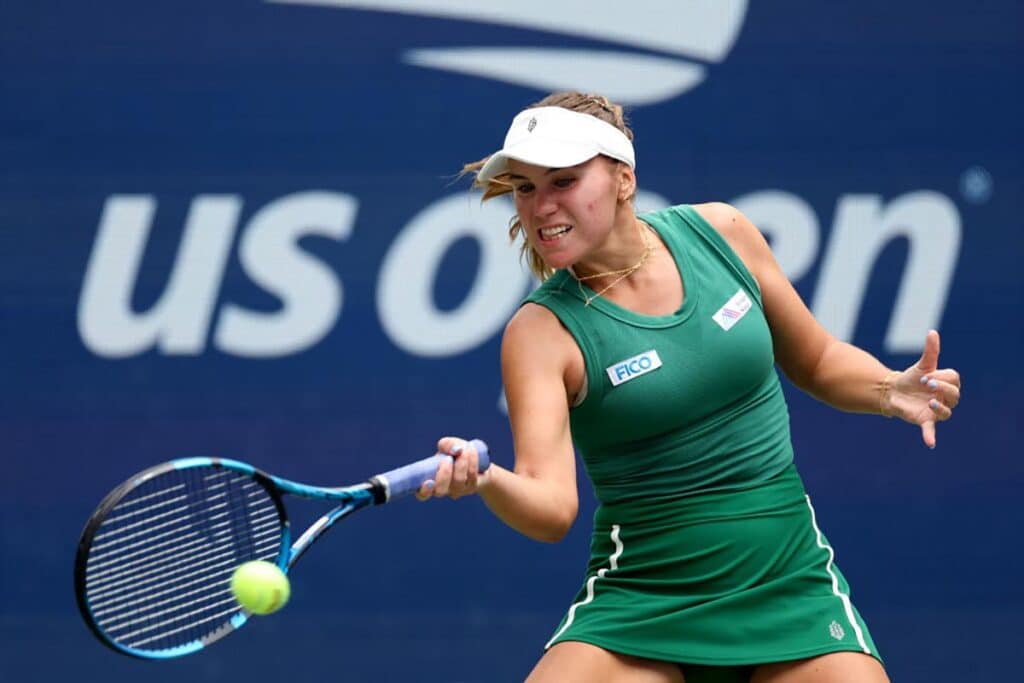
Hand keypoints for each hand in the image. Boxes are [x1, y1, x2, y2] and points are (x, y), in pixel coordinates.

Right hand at [415, 437, 488, 500]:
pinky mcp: (472, 487)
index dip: (424, 491)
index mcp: (431, 482)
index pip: (423, 494)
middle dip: (444, 474)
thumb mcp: (449, 446)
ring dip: (460, 462)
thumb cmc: (457, 453)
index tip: (428, 482)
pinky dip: (471, 460)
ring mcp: (458, 490)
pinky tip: (471, 450)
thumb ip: (446, 444)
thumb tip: (451, 448)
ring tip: (462, 450)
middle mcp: (444, 489)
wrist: (477, 458)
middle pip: (440, 491)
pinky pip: (471, 475)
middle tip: (448, 459)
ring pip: (458, 481)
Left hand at [882, 330, 960, 447]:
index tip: (926, 375)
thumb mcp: (921, 364)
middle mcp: (944, 398)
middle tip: (926, 383)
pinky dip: (930, 436)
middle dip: (942, 388)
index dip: (942, 376)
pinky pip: (930, 430)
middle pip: (955, 395)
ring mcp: (935, 410)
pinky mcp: (924, 420)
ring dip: (940, 407)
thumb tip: (932, 332)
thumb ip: (930, 351)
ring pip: (947, 412)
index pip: (954, 379)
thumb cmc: (911, 378)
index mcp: (946, 383)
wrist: (893, 391)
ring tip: (929, 401)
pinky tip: (930, 443)